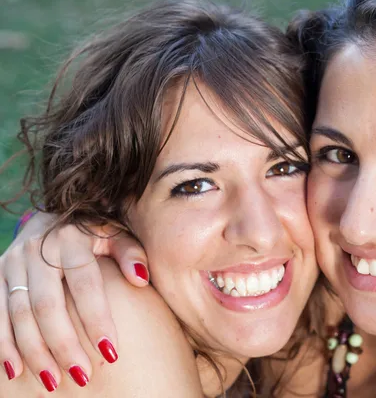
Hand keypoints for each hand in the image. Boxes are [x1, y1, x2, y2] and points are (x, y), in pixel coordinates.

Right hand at [0, 212, 148, 389]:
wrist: (53, 215)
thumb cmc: (95, 232)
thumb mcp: (117, 234)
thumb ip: (131, 253)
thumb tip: (141, 279)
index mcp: (72, 239)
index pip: (85, 284)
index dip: (97, 319)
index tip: (111, 352)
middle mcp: (38, 250)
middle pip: (48, 305)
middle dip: (64, 344)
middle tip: (82, 375)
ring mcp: (13, 262)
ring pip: (18, 314)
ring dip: (34, 351)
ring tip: (52, 382)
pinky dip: (3, 343)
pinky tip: (14, 370)